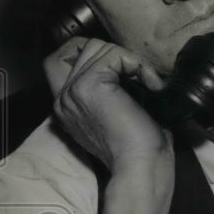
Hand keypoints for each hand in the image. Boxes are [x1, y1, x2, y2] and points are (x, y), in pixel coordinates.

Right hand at [44, 36, 171, 174]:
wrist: (142, 166)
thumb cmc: (139, 147)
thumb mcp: (116, 114)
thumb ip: (108, 91)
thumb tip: (125, 66)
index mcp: (67, 106)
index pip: (63, 59)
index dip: (93, 54)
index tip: (125, 68)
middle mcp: (64, 98)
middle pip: (84, 48)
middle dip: (116, 55)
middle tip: (141, 78)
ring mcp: (73, 90)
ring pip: (98, 47)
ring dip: (129, 59)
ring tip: (148, 83)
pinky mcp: (90, 85)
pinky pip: (114, 54)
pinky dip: (138, 64)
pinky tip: (151, 84)